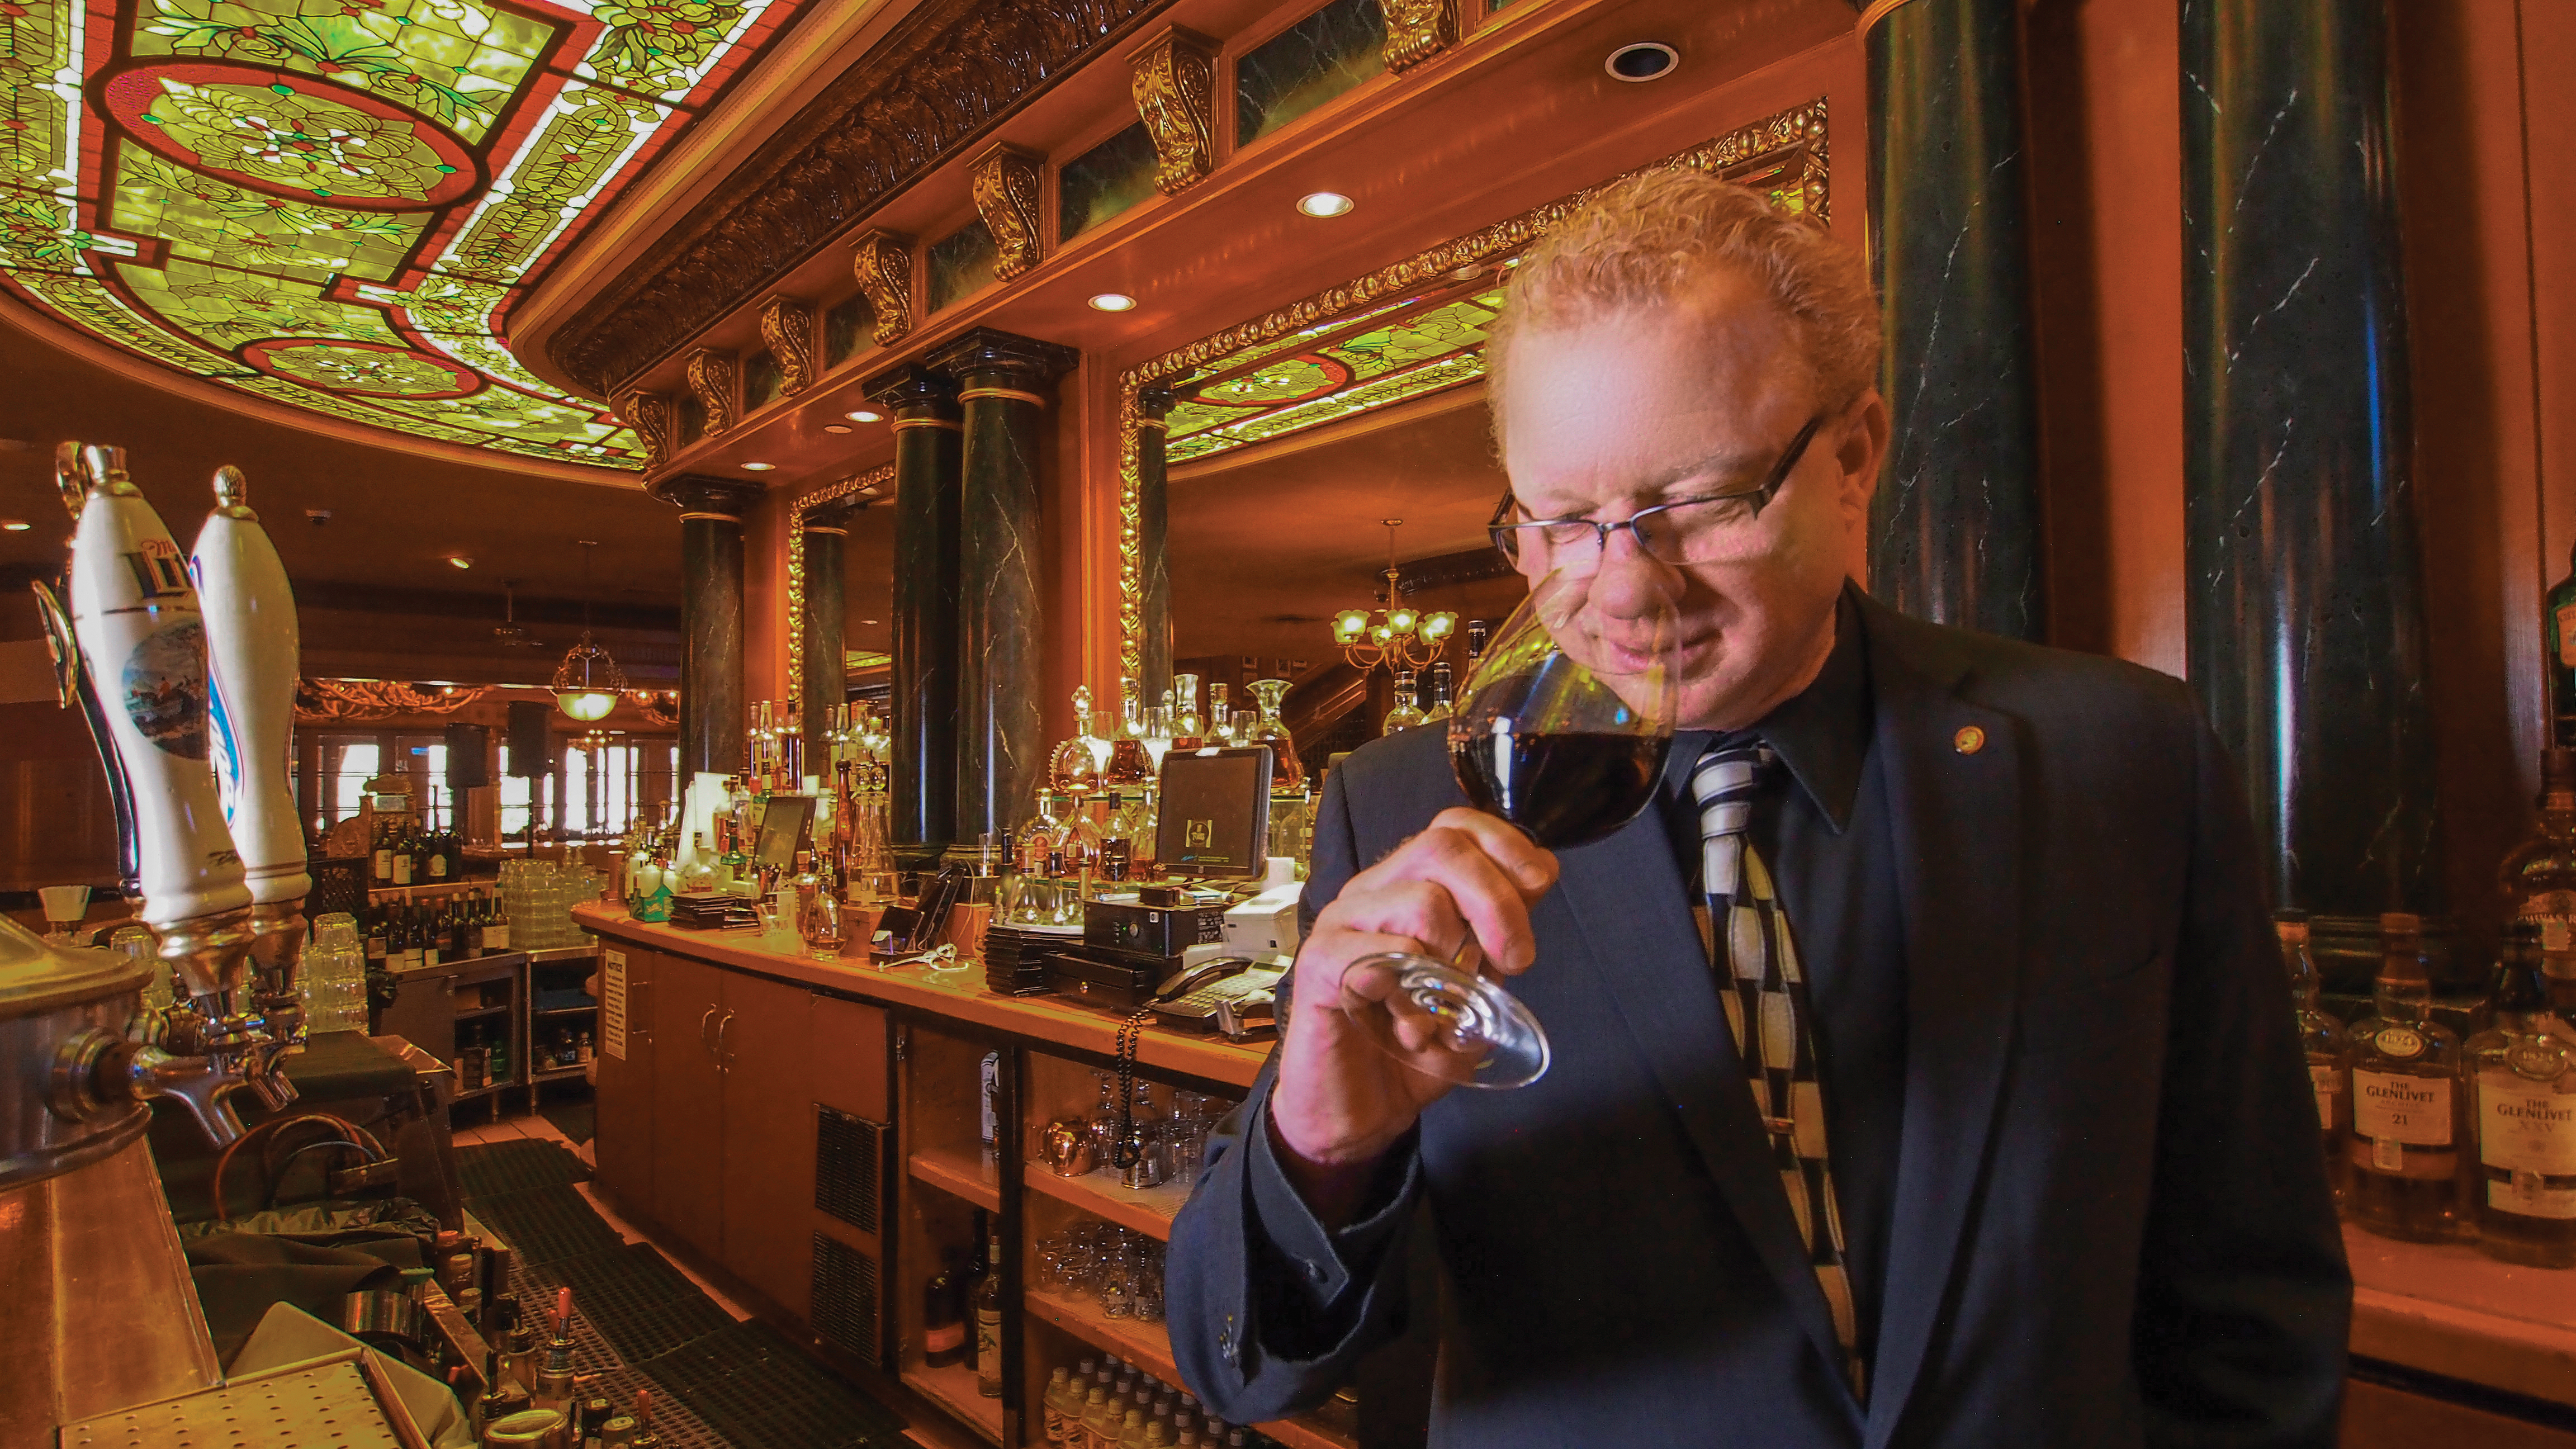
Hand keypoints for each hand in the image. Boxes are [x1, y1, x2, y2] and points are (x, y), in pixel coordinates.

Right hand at [1269, 809, 1558, 1196]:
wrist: (1357, 1114)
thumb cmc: (1411, 1047)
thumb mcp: (1475, 986)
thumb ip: (1497, 937)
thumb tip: (1539, 876)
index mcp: (1406, 886)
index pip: (1454, 826)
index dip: (1506, 846)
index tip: (1538, 891)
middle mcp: (1372, 893)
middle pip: (1443, 847)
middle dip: (1498, 902)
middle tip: (1514, 960)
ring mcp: (1341, 925)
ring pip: (1421, 902)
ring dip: (1453, 962)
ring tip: (1444, 1010)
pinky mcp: (1319, 967)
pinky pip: (1376, 954)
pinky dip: (1412, 995)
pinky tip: (1414, 1027)